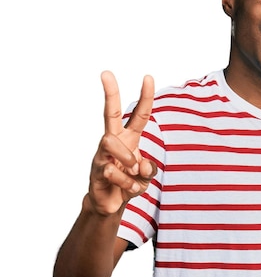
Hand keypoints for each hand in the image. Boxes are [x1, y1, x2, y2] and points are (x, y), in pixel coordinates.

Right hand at [88, 71, 155, 215]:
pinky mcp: (96, 169)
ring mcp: (102, 153)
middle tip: (106, 72)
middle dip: (110, 93)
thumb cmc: (129, 183)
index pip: (139, 114)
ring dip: (127, 159)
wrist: (111, 204)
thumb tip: (142, 165)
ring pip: (110, 142)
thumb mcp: (146, 176)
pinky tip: (128, 189)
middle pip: (110, 113)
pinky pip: (111, 170)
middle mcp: (114, 141)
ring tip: (133, 172)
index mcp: (130, 137)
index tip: (148, 77)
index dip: (145, 96)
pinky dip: (127, 183)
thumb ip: (149, 170)